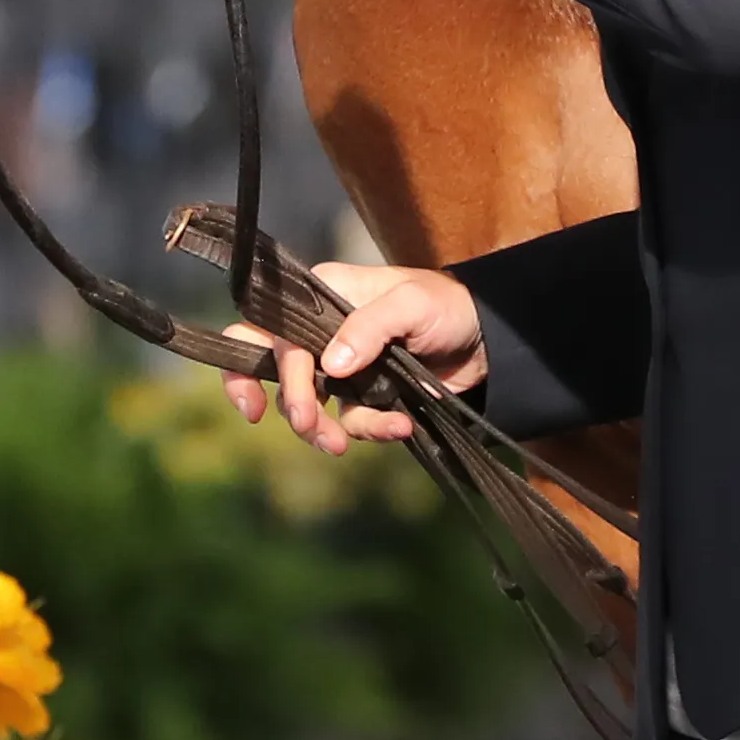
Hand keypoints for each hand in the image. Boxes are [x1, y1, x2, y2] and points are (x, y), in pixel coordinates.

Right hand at [223, 260, 484, 453]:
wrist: (487, 342)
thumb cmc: (446, 306)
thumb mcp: (412, 305)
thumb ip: (369, 328)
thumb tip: (330, 365)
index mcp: (324, 294)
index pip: (273, 330)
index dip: (252, 366)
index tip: (260, 406)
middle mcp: (322, 329)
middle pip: (276, 368)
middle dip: (290, 403)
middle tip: (309, 427)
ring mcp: (340, 365)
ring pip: (308, 404)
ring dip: (322, 429)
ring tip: (341, 445)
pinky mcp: (362, 395)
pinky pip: (350, 420)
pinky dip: (370, 429)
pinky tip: (400, 426)